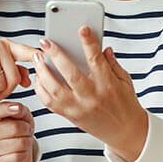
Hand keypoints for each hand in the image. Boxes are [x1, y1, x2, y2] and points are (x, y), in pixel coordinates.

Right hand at [0, 102, 36, 161]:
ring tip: (21, 141)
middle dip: (26, 129)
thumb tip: (18, 109)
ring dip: (27, 141)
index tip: (18, 108)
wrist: (12, 154)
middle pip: (15, 127)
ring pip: (20, 142)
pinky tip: (19, 152)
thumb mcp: (20, 117)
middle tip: (24, 131)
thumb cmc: (15, 132)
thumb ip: (20, 110)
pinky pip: (19, 156)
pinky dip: (25, 154)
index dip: (7, 109)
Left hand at [32, 27, 147, 161]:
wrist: (125, 132)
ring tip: (37, 58)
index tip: (82, 29)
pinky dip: (41, 89)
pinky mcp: (70, 117)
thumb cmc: (125, 104)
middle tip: (45, 42)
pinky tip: (39, 77)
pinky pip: (50, 103)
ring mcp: (79, 108)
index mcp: (107, 85)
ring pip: (55, 90)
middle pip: (70, 74)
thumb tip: (103, 47)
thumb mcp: (125, 81)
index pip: (96, 61)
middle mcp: (91, 97)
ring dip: (43, 72)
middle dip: (56, 56)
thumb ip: (112, 64)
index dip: (89, 43)